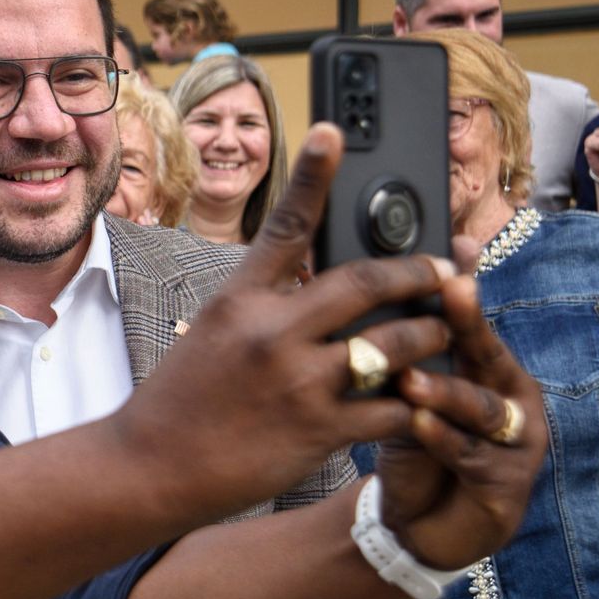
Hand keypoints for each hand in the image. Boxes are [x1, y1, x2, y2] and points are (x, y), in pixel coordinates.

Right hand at [127, 124, 457, 519]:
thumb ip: (266, 301)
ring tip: (443, 333)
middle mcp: (271, 332)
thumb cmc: (184, 398)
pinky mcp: (320, 430)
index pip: (284, 224)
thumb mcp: (216, 331)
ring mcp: (299, 381)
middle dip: (420, 272)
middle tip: (448, 268)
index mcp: (240, 300)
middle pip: (365, 282)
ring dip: (431, 336)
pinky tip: (427, 402)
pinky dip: (417, 404)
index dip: (313, 174)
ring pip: (394, 344)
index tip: (334, 132)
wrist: (150, 465)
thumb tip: (319, 275)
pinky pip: (393, 409)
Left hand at [373, 245, 547, 570]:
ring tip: (410, 379)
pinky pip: (472, 455)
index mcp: (491, 370)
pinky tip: (418, 424)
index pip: (476, 324)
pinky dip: (443, 437)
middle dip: (469, 324)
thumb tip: (374, 285)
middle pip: (490, 355)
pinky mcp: (506, 486)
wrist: (418, 525)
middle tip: (448, 292)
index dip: (465, 295)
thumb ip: (405, 348)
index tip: (453, 261)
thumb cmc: (416, 445)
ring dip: (446, 390)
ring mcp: (517, 443)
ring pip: (482, 407)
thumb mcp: (409, 391)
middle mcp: (513, 400)